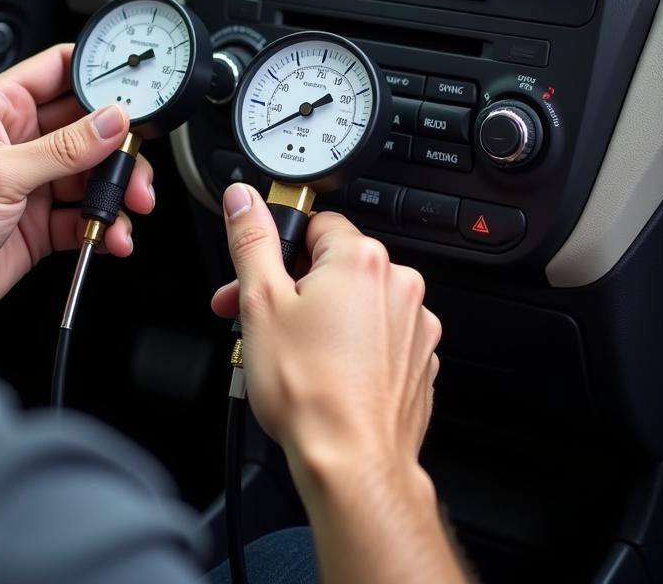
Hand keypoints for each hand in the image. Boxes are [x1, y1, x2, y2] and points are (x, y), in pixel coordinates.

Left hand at [0, 44, 153, 335]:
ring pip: (94, 173)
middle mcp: (20, 139)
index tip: (134, 89)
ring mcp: (33, 180)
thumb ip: (64, 148)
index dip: (99, 73)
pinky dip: (105, 225)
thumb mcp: (1, 174)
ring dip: (118, 190)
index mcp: (0, 108)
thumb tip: (112, 121)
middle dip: (120, 145)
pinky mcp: (42, 220)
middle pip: (90, 125)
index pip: (60, 70)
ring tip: (129, 207)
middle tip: (135, 164)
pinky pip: (87, 214)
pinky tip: (110, 235)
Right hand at [212, 183, 439, 485]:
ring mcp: (414, 325)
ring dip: (321, 316)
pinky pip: (377, 335)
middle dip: (293, 287)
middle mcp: (398, 284)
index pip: (316, 224)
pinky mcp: (418, 360)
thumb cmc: (310, 391)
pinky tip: (322, 371)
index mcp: (362, 259)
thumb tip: (244, 200)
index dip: (279, 250)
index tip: (261, 275)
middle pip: (334, 265)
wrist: (353, 464)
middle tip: (260, 318)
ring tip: (290, 352)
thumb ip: (252, 240)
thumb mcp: (261, 302)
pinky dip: (350, 345)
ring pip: (355, 302)